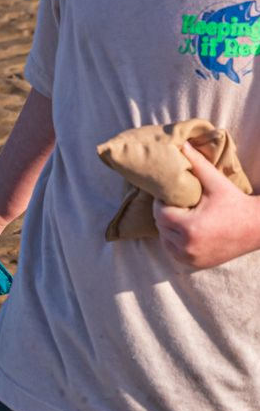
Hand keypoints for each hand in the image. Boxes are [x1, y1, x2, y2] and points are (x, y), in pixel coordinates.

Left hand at [154, 142, 259, 269]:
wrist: (256, 227)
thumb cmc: (236, 202)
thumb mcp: (216, 183)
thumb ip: (198, 165)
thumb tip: (182, 145)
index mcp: (190, 227)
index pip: (161, 213)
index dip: (162, 202)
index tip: (168, 194)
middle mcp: (187, 247)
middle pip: (161, 227)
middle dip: (164, 214)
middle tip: (172, 202)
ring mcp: (189, 258)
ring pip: (165, 241)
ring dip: (168, 228)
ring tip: (179, 215)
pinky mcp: (193, 265)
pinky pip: (174, 252)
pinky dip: (175, 242)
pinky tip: (183, 229)